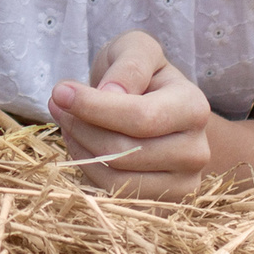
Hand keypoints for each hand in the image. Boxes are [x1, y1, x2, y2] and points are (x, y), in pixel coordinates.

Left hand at [48, 31, 213, 198]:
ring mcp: (183, 182)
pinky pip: (114, 194)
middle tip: (57, 104)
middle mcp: (196, 150)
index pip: (141, 118)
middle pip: (126, 151)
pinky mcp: (163, 204)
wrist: (153, 105)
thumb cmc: (140, 73)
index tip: (60, 92)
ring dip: (80, 149)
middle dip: (81, 126)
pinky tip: (81, 143)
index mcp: (194, 107)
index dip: (94, 108)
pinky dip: (89, 168)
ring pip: (117, 177)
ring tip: (67, 122)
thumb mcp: (135, 49)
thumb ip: (129, 64)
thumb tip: (111, 93)